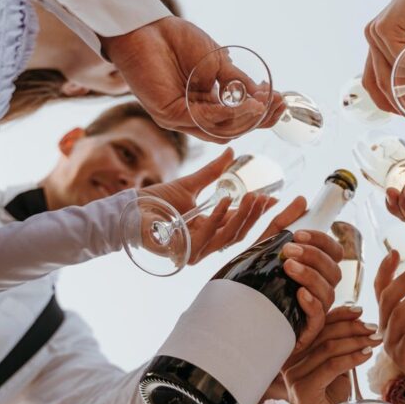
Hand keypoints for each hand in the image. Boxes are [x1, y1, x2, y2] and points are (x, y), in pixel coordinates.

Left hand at [100, 16, 284, 141]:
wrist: (146, 29)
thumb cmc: (177, 42)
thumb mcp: (216, 62)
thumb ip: (235, 81)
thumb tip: (262, 96)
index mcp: (205, 104)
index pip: (236, 117)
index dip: (260, 113)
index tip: (281, 100)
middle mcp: (193, 115)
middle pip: (230, 129)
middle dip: (257, 120)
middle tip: (277, 106)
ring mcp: (179, 118)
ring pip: (218, 129)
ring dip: (243, 119)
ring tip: (263, 106)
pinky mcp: (167, 114)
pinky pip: (199, 120)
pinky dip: (223, 114)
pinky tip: (241, 105)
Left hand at [139, 148, 275, 263]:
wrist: (130, 208)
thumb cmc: (156, 201)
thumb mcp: (191, 184)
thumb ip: (213, 172)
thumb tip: (232, 151)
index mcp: (209, 230)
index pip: (239, 224)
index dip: (257, 212)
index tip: (274, 199)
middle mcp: (205, 244)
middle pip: (238, 233)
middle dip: (255, 216)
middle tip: (266, 197)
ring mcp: (196, 250)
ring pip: (227, 236)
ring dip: (241, 216)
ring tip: (252, 196)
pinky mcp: (184, 251)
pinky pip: (206, 236)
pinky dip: (217, 218)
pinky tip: (224, 202)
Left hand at [255, 198, 345, 355]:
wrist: (234, 318)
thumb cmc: (253, 282)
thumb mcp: (264, 249)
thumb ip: (283, 224)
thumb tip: (302, 200)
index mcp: (316, 268)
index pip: (333, 251)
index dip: (321, 240)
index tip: (299, 234)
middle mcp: (321, 287)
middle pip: (334, 269)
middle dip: (313, 256)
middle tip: (288, 250)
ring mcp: (316, 309)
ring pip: (328, 291)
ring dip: (310, 276)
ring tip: (288, 267)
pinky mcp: (307, 329)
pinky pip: (319, 317)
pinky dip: (312, 303)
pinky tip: (298, 293)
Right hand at [283, 307, 381, 403]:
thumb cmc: (328, 400)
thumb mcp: (334, 368)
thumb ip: (338, 346)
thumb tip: (357, 320)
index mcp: (295, 349)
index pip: (316, 323)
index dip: (339, 313)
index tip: (360, 310)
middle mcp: (290, 359)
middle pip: (323, 332)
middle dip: (352, 326)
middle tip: (373, 327)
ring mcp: (294, 374)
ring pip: (328, 347)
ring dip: (356, 341)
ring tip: (374, 340)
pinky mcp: (303, 388)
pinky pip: (331, 366)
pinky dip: (351, 358)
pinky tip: (366, 355)